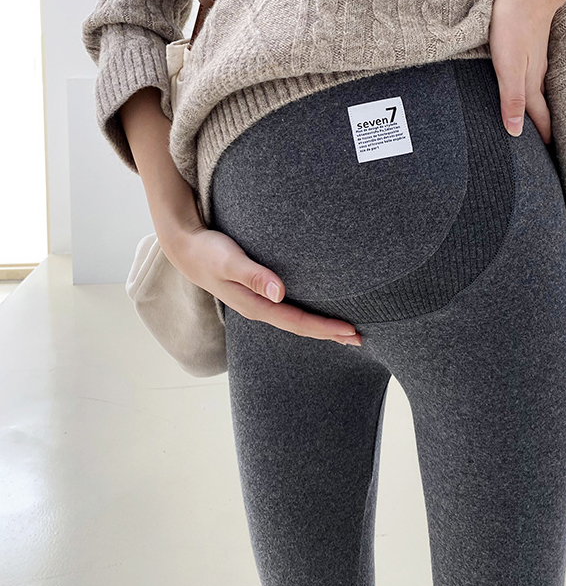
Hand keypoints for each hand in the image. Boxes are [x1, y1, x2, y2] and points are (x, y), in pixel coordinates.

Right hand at [160, 223, 362, 345]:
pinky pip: (288, 310)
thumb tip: (279, 293)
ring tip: (345, 331)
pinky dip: (308, 314)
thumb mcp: (229, 260)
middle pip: (301, 327)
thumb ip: (253, 275)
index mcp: (256, 305)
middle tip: (360, 338)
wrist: (186, 247)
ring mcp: (258, 303)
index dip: (325, 328)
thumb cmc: (209, 251)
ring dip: (321, 326)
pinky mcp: (258, 293)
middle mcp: (259, 308)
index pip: (298, 322)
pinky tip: (317, 311)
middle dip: (330, 334)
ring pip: (296, 320)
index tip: (351, 330)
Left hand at [488, 0, 562, 144]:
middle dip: (543, 129)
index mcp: (530, 83)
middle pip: (541, 108)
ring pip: (539, 92)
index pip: (538, 118)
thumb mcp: (507, 67)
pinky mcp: (531, 47)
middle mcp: (536, 75)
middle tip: (546, 149)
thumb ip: (511, 99)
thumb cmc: (513, 27)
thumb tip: (515, 133)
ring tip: (538, 124)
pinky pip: (535, 77)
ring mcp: (536, 60)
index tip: (547, 161)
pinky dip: (534, 91)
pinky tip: (530, 87)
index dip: (542, 139)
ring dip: (539, 110)